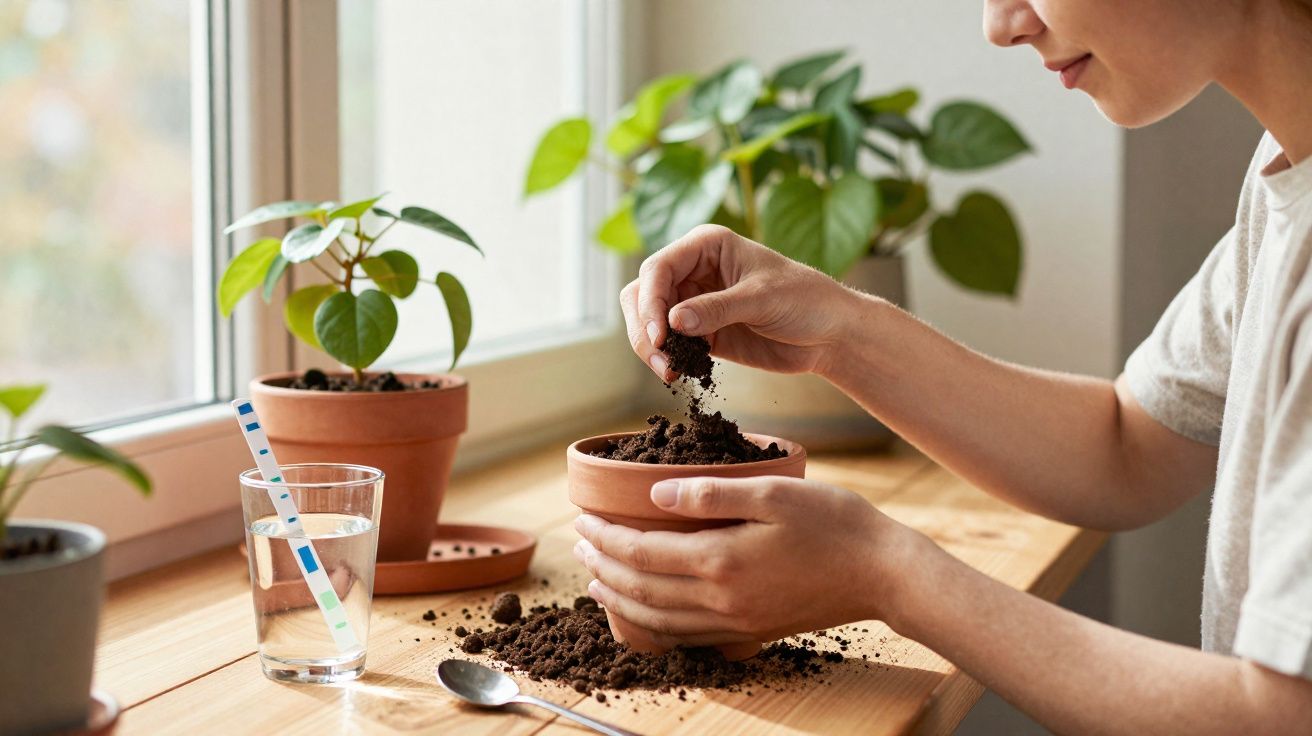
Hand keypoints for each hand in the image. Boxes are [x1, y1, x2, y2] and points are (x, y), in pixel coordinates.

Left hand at [572, 475, 928, 646]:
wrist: (883, 575)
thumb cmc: (835, 524)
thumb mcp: (773, 492)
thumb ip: (711, 491)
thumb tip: (656, 492)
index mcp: (720, 559)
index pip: (641, 552)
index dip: (606, 538)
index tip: (583, 519)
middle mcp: (720, 599)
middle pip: (640, 589)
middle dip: (602, 567)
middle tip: (579, 545)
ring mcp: (734, 621)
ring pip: (657, 620)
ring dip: (619, 600)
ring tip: (597, 581)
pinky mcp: (749, 631)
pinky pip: (686, 636)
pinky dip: (653, 624)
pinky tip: (645, 611)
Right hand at [620, 224, 857, 380]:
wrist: (829, 334)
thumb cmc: (805, 300)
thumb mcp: (762, 299)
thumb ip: (717, 309)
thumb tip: (672, 322)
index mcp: (706, 246)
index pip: (658, 268)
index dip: (651, 302)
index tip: (661, 335)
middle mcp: (694, 270)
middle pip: (643, 294)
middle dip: (644, 327)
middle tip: (662, 359)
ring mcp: (695, 302)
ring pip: (650, 321)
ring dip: (651, 347)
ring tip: (670, 372)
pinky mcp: (701, 332)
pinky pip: (670, 343)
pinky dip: (668, 358)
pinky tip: (680, 373)